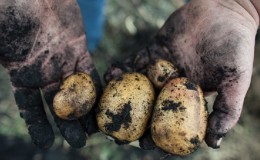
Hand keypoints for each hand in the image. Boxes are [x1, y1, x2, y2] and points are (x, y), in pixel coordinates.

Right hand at [0, 0, 101, 147]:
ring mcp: (63, 60)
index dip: (38, 125)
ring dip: (86, 111)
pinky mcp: (79, 49)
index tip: (47, 143)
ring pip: (77, 92)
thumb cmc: (8, 15)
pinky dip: (96, 88)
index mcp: (23, 73)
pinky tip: (102, 103)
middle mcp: (45, 70)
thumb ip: (2, 63)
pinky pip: (90, 73)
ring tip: (95, 129)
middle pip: (59, 103)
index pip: (30, 106)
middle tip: (80, 141)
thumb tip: (6, 80)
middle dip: (68, 123)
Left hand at [105, 0, 258, 148]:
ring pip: (138, 88)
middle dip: (134, 121)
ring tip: (106, 106)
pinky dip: (122, 69)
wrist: (224, 11)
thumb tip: (213, 144)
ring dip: (122, 97)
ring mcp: (161, 69)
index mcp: (190, 97)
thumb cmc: (235, 46)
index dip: (160, 136)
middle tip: (118, 131)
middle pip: (150, 108)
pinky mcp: (152, 51)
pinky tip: (111, 75)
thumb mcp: (237, 80)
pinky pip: (135, 62)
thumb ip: (227, 110)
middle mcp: (173, 86)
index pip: (172, 122)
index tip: (146, 146)